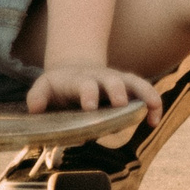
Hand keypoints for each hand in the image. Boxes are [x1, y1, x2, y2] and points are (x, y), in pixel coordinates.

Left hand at [25, 64, 163, 121]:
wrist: (74, 69)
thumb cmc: (58, 85)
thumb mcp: (44, 86)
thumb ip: (38, 96)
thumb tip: (35, 109)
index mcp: (79, 79)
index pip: (84, 84)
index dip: (88, 93)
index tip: (90, 106)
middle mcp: (100, 78)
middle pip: (112, 80)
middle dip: (116, 90)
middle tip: (120, 103)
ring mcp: (116, 81)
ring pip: (134, 82)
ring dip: (144, 93)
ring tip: (153, 108)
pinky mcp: (129, 87)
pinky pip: (144, 91)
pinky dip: (153, 103)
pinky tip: (155, 121)